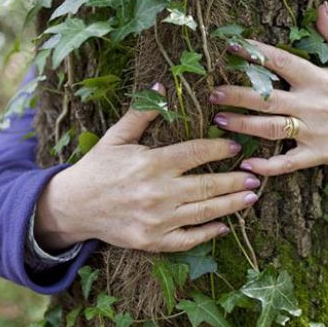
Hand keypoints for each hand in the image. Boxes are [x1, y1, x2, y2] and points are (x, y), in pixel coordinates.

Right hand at [34, 83, 260, 252]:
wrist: (73, 206)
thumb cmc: (97, 168)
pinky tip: (224, 227)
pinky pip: (187, 239)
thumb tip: (162, 85)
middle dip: (235, 180)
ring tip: (251, 197)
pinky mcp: (153, 241)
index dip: (219, 149)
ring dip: (231, 205)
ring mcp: (157, 220)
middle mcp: (158, 193)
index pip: (196, 153)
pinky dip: (208, 234)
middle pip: (208, 185)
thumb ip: (142, 113)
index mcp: (152, 163)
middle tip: (255, 174)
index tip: (236, 146)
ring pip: (204, 212)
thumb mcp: (116, 137)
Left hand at [210, 2, 327, 175]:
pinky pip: (289, 162)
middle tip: (214, 93)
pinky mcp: (317, 154)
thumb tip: (321, 8)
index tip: (233, 48)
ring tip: (220, 120)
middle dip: (239, 95)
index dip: (258, 55)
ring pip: (272, 128)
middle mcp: (313, 104)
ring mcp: (314, 131)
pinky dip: (268, 166)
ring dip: (244, 125)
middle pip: (269, 98)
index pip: (283, 63)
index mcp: (318, 80)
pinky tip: (248, 165)